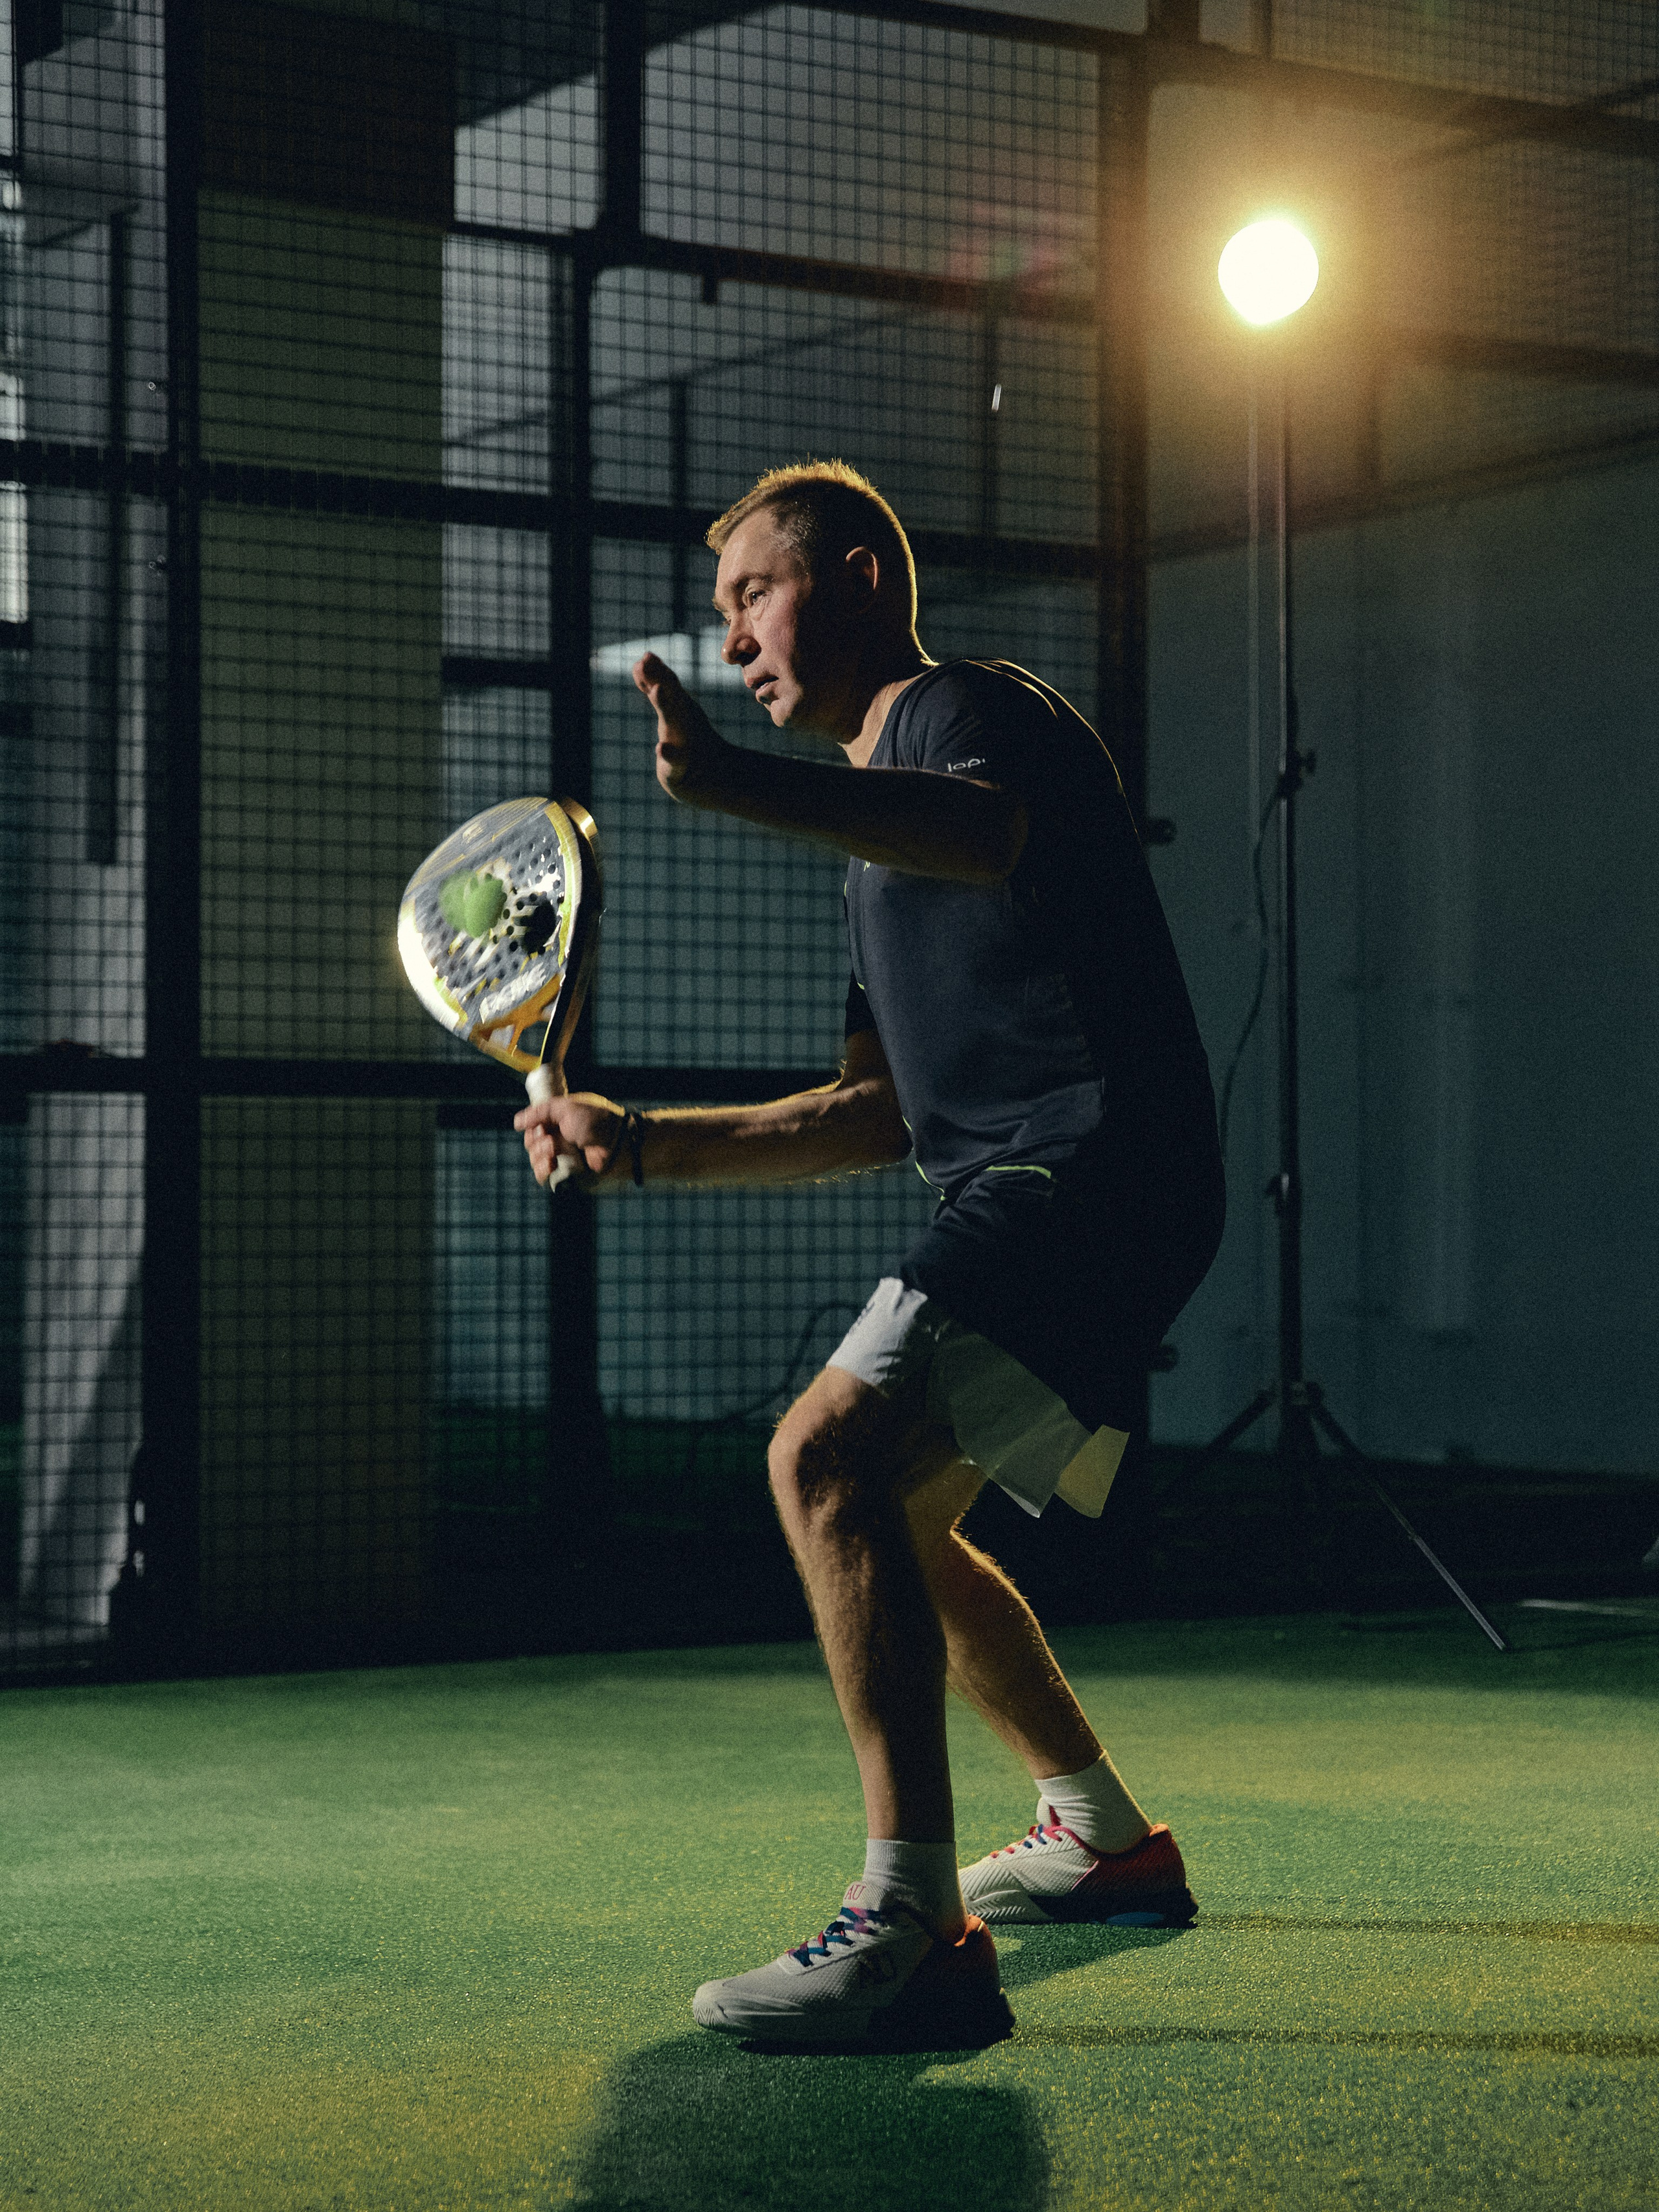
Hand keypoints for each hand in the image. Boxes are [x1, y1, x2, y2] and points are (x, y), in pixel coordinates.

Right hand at [513, 1089, 625, 1187]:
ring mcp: (561, 1155)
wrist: (614, 1143)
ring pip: (535, 1159)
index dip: (531, 1128)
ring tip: (554, 1152)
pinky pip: (544, 1174)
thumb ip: (539, 1113)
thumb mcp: (564, 1108)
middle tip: (551, 1141)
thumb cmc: (593, 1122)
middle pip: (531, 1144)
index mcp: (556, 1121)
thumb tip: (516, 1122)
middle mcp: (556, 1137)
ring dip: (540, 1155)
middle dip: (537, 1143)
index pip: (531, 1127)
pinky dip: (542, 1170)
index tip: (541, 1129)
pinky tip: (551, 1166)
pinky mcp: (565, 1171)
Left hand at [634, 652, 732, 807]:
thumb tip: (643, 658)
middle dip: (660, 678)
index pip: (667, 683)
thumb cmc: (687, 736)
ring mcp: (682, 742)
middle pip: (671, 696)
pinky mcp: (679, 765)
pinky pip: (674, 759)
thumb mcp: (672, 707)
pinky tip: (661, 749)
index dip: (657, 670)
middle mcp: (681, 719)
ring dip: (665, 705)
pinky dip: (669, 754)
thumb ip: (655, 683)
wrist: (708, 774)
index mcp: (679, 705)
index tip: (646, 656)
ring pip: (673, 721)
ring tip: (656, 691)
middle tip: (647, 661)